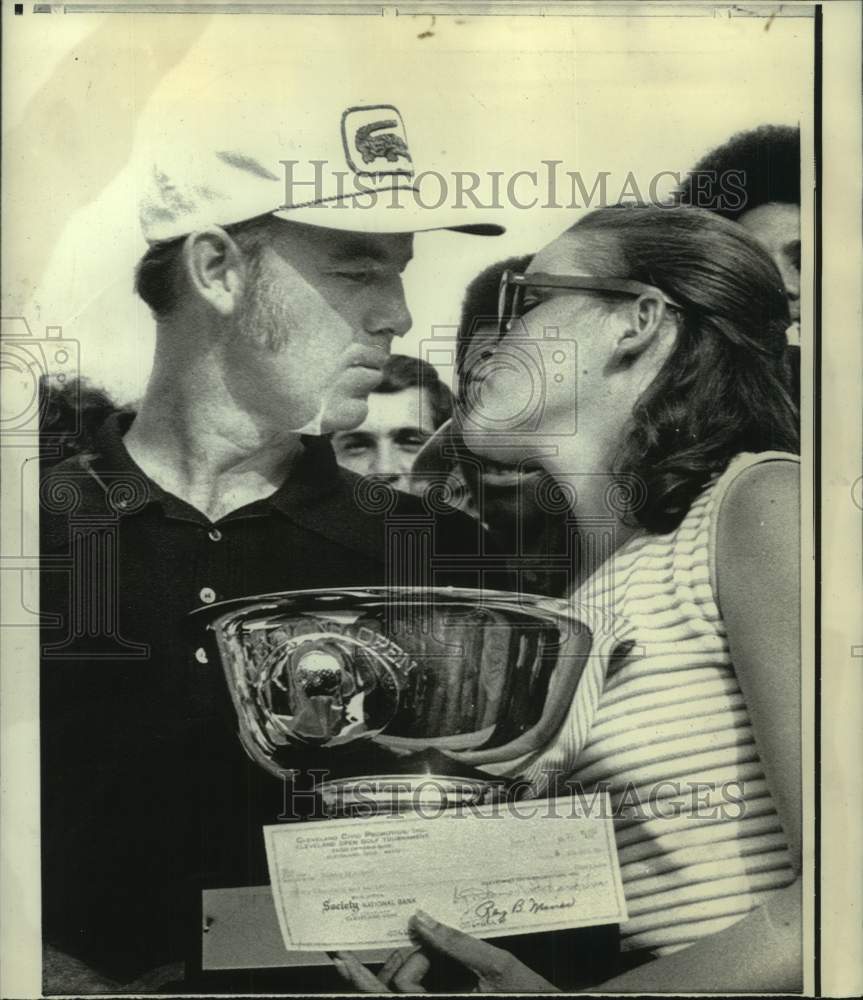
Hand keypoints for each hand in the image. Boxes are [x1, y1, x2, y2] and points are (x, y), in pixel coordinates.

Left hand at [332, 910, 559, 992]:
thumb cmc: (534, 996)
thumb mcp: (498, 966)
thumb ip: (456, 943)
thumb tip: (421, 919)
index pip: (392, 995)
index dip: (367, 974)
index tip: (344, 955)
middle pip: (396, 987)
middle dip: (406, 958)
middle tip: (421, 935)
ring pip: (401, 991)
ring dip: (410, 965)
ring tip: (430, 949)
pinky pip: (411, 993)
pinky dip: (407, 975)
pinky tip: (401, 957)